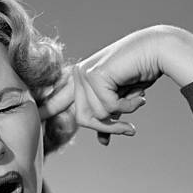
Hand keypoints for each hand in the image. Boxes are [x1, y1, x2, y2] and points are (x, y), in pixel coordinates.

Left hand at [39, 27, 163, 144]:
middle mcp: (77, 75)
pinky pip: (108, 108)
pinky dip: (129, 105)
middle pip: (82, 120)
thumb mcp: (120, 98)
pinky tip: (138, 93)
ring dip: (123, 113)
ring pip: (96, 116)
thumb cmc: (140, 71)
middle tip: (129, 128)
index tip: (34, 118)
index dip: (45, 111)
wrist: (157, 50)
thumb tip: (103, 142)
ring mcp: (84, 74)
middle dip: (109, 126)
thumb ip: (107, 117)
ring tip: (137, 99)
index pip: (58, 100)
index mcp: (79, 80)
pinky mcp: (94, 75)